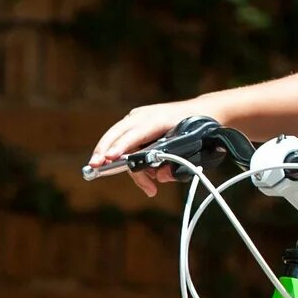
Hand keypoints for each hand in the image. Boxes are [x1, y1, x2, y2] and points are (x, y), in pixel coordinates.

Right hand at [88, 100, 209, 196]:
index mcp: (158, 119)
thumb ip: (174, 165)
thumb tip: (158, 177)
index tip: (109, 158)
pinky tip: (147, 176)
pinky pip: (123, 140)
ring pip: (117, 138)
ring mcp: (137, 117)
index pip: (134, 134)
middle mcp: (143, 116)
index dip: (120, 147)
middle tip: (95, 167)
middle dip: (103, 151)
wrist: (202, 110)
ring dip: (121, 163)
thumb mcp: (191, 149)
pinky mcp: (135, 122)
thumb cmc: (197, 130)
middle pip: (116, 133)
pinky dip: (126, 158)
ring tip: (148, 186)